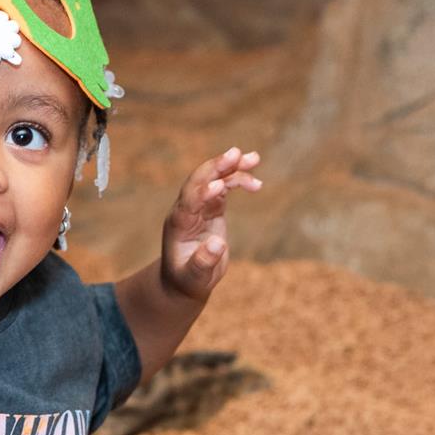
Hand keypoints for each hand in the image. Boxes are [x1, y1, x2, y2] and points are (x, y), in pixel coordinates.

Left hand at [161, 147, 262, 301]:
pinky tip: (256, 182)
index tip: (219, 186)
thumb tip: (217, 244)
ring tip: (254, 158)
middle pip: (198, 182)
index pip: (188, 202)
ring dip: (231, 168)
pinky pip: (223, 188)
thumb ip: (203, 262)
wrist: (184, 280)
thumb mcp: (194, 277)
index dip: (202, 193)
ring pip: (213, 180)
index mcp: (178, 225)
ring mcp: (198, 207)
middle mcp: (185, 211)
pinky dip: (237, 180)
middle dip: (216, 167)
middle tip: (237, 153)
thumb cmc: (188, 280)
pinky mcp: (211, 209)